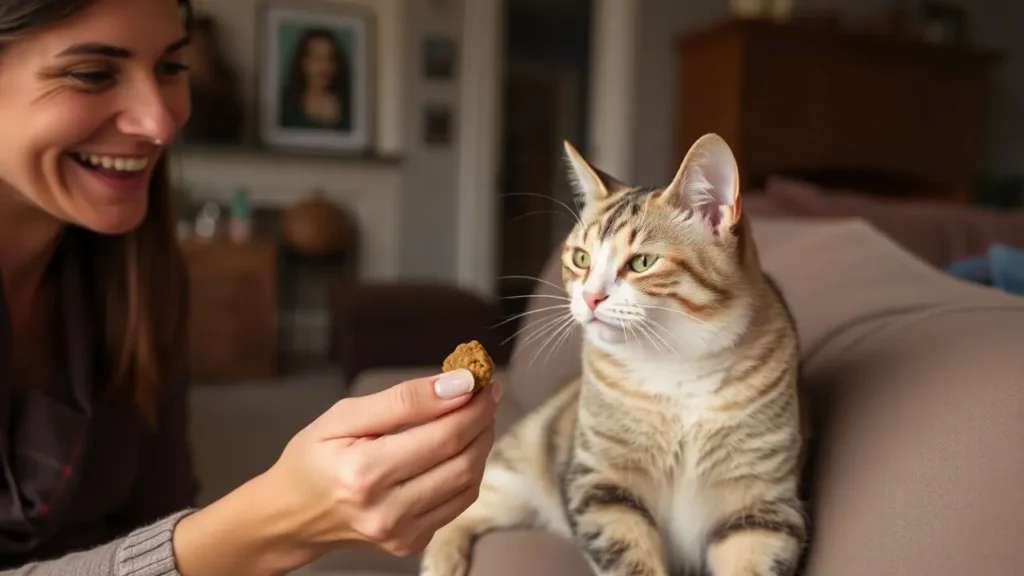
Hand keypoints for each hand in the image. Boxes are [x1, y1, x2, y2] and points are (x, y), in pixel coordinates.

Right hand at [264, 369, 501, 562]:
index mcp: (365, 473)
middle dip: (482, 421)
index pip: (444, 435)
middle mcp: (388, 510)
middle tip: (484, 394)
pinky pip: (458, 502)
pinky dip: (467, 470)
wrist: (290, 516)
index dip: (473, 404)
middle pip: (464, 460)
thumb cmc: (313, 459)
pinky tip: (457, 449)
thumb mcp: (344, 416)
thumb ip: (403, 399)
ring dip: (480, 444)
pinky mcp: (411, 543)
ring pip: (469, 482)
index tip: (482, 379)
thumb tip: (458, 384)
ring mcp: (402, 533)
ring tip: (473, 417)